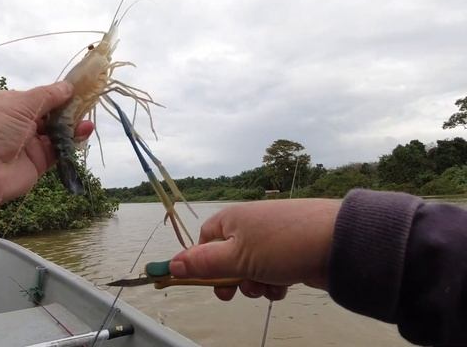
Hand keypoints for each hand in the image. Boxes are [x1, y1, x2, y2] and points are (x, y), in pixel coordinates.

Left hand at [0, 82, 92, 217]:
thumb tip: (68, 86)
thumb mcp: (18, 103)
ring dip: (73, 126)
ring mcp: (27, 145)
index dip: (60, 94)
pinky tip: (84, 132)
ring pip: (56, 133)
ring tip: (89, 120)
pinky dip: (71, 142)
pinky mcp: (36, 165)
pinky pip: (58, 151)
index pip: (41, 98)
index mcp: (9, 103)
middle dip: (70, 110)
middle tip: (91, 103)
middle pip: (51, 115)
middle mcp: (18, 124)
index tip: (82, 88)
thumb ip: (48, 96)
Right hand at [169, 199, 339, 300]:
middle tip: (233, 293)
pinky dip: (274, 283)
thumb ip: (203, 264)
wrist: (340, 243)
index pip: (204, 240)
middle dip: (230, 279)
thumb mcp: (236, 258)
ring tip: (267, 285)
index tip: (206, 282)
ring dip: (254, 284)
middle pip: (227, 258)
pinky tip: (283, 284)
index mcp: (232, 220)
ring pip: (250, 269)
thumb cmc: (283, 245)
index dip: (202, 262)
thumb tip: (171, 264)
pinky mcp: (290, 252)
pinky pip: (271, 272)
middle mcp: (250, 226)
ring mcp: (272, 239)